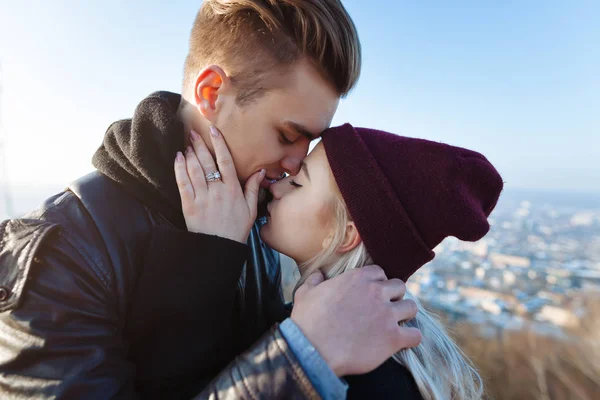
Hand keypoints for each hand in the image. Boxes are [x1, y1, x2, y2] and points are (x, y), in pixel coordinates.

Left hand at [174, 125, 265, 242]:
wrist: (219, 248)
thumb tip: (260, 172)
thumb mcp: (251, 210)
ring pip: (194, 170)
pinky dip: (180, 168)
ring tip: (188, 143)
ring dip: (190, 154)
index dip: (219, 144)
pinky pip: (183, 183)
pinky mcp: (189, 205)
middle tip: (193, 132)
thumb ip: (253, 188)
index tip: (213, 130)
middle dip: (200, 145)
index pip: (225, 161)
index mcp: (233, 190)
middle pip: (207, 162)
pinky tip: (179, 158)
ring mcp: (202, 197)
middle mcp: (217, 191)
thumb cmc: (236, 229)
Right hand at [291, 265, 421, 376]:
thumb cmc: (307, 322)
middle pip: (400, 287)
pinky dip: (411, 338)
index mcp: (358, 279)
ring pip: (411, 307)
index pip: (380, 273)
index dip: (377, 284)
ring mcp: (387, 314)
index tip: (371, 295)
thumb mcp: (305, 293)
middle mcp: (376, 292)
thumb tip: (319, 274)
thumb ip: (314, 280)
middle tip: (384, 310)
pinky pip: (415, 335)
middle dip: (394, 297)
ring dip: (405, 315)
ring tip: (395, 325)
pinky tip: (402, 342)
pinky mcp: (393, 338)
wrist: (312, 350)